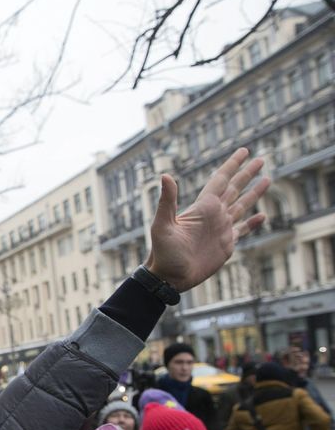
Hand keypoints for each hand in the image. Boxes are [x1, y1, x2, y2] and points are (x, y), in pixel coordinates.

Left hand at [146, 147, 269, 291]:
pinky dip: (253, 223)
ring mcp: (221, 229)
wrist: (170, 277)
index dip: (232, 165)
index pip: (221, 180)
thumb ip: (167, 201)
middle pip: (235, 188)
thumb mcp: (162, 225)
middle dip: (247, 174)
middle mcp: (214, 215)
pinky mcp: (226, 244)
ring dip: (254, 193)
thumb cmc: (163, 253)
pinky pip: (243, 230)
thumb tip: (165, 176)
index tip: (244, 151)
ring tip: (267, 179)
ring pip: (242, 206)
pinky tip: (263, 216)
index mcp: (202, 207)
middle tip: (261, 159)